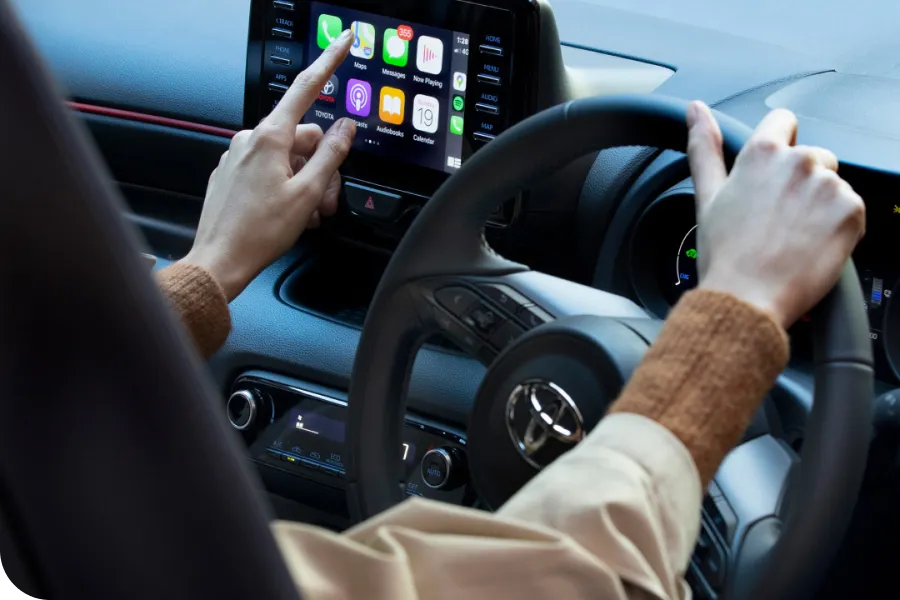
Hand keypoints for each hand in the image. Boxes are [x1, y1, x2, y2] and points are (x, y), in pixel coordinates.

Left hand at [182, 29, 355, 300]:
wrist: (219, 261)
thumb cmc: (258, 232)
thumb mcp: (307, 194)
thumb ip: (330, 155)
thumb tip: (345, 127)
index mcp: (269, 138)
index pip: (305, 88)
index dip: (328, 63)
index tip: (343, 42)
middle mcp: (249, 141)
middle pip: (303, 137)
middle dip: (322, 165)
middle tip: (327, 200)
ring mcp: (237, 157)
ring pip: (287, 157)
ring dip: (306, 182)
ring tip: (309, 215)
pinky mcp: (231, 175)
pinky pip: (268, 170)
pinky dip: (286, 187)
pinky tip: (290, 214)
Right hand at [687, 101, 865, 328]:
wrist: (746, 299)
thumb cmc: (725, 254)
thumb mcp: (707, 196)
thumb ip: (704, 146)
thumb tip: (695, 109)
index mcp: (761, 152)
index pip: (783, 122)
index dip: (778, 147)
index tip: (771, 178)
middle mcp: (798, 161)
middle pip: (813, 157)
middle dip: (800, 183)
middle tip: (777, 220)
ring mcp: (828, 185)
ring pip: (832, 185)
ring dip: (819, 206)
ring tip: (792, 237)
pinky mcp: (851, 211)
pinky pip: (852, 210)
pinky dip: (837, 228)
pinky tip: (810, 246)